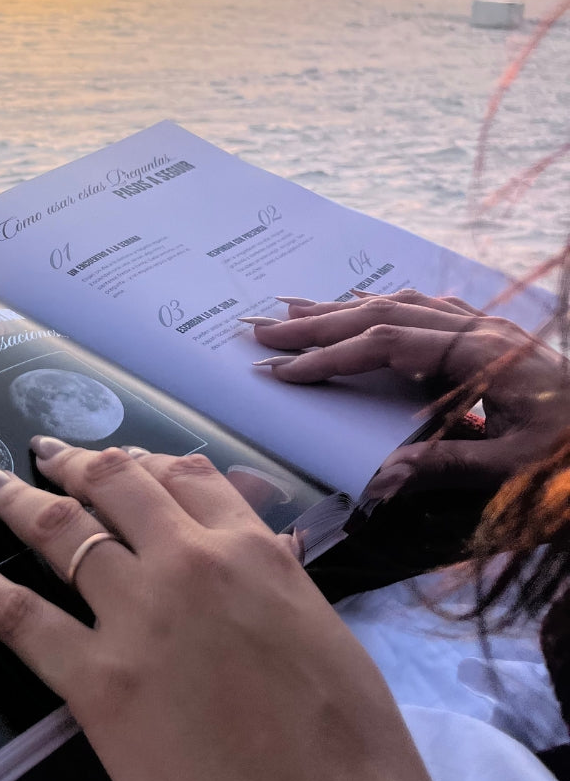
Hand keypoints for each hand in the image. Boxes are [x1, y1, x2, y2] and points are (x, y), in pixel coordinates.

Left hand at [0, 442, 442, 780]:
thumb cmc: (352, 752)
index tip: (121, 463)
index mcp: (253, 553)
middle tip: (44, 454)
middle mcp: (189, 563)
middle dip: (76, 464)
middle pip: (117, 486)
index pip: (188, 479)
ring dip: (17, 498)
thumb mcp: (326, 637)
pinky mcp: (96, 681)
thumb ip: (277, 586)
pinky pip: (18, 614)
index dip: (146, 464)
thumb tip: (255, 556)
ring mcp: (137, 615)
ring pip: (61, 531)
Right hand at [249, 289, 569, 505]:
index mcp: (481, 355)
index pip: (385, 345)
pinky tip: (366, 308)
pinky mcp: (495, 336)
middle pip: (383, 312)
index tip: (282, 371)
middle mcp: (480, 329)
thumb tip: (379, 478)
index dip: (330, 356)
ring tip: (295, 311)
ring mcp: (488, 327)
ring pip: (402, 303)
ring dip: (345, 308)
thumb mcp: (517, 473)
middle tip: (263, 331)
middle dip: (319, 323)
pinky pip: (427, 307)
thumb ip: (448, 466)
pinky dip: (384, 307)